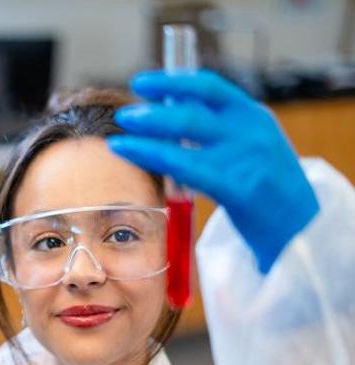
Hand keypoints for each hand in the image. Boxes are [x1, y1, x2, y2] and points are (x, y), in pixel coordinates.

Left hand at [108, 69, 319, 273]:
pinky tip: (131, 153)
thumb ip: (216, 130)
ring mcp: (245, 158)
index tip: (142, 83)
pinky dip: (153, 156)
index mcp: (253, 116)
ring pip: (185, 136)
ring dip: (147, 134)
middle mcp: (250, 131)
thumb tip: (167, 111)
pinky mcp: (237, 187)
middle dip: (153, 112)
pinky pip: (186, 167)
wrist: (300, 226)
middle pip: (192, 112)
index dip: (171, 81)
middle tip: (125, 115)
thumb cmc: (264, 186)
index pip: (209, 87)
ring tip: (120, 135)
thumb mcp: (249, 147)